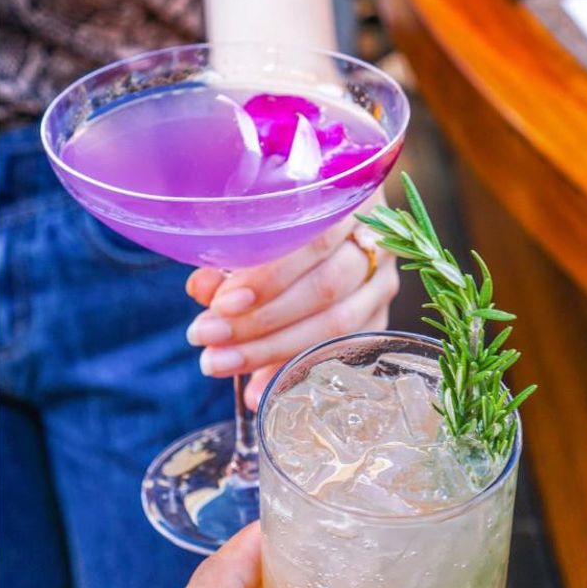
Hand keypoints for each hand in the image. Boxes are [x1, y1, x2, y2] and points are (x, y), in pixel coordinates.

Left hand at [185, 194, 398, 409]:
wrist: (328, 217)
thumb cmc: (282, 215)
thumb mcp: (254, 222)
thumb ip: (231, 251)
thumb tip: (203, 289)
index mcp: (350, 198)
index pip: (315, 241)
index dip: (269, 276)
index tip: (223, 303)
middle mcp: (376, 240)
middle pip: (325, 289)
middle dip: (259, 322)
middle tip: (206, 338)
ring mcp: (383, 281)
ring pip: (336, 325)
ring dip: (271, 351)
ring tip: (219, 363)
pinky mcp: (380, 316)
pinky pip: (341, 352)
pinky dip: (295, 371)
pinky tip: (257, 389)